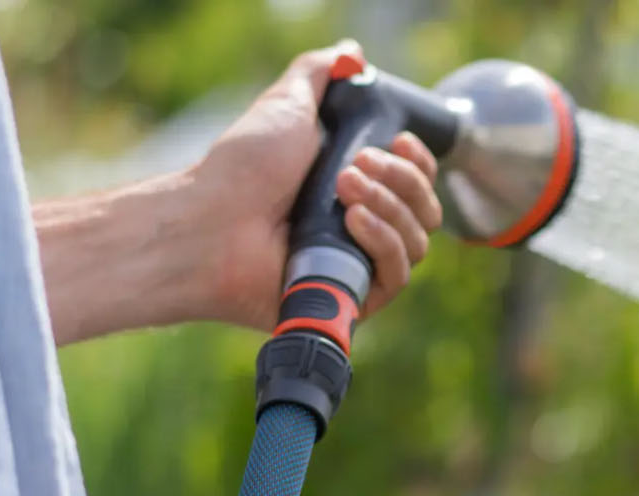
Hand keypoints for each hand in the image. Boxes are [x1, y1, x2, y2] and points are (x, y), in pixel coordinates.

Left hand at [188, 39, 443, 329]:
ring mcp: (360, 267)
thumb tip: (350, 52)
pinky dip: (384, 242)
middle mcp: (363, 230)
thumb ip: (318, 73)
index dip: (418, 163)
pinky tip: (356, 220)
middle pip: (426, 211)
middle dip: (401, 180)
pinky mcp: (354, 300)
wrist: (212, 223)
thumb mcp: (286, 105)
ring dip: (390, 206)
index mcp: (356, 189)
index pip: (417, 183)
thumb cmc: (242, 169)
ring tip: (344, 189)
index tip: (398, 141)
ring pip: (417, 242)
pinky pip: (397, 276)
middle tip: (355, 165)